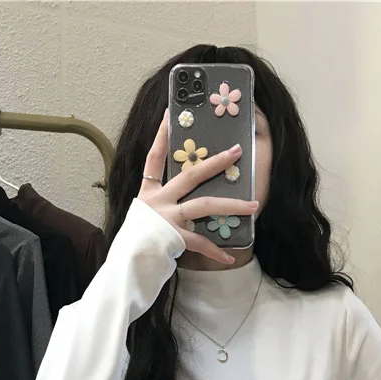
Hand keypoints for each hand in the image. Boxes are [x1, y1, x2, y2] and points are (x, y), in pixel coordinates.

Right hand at [138, 110, 258, 264]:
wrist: (127, 263)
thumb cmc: (136, 240)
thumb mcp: (143, 215)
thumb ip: (160, 203)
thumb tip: (185, 197)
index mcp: (148, 193)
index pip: (154, 158)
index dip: (160, 135)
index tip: (168, 114)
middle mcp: (158, 201)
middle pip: (190, 176)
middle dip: (214, 163)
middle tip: (236, 151)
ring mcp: (168, 218)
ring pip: (204, 205)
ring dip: (231, 205)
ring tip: (253, 204)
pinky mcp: (176, 237)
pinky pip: (201, 243)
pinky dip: (216, 252)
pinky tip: (230, 257)